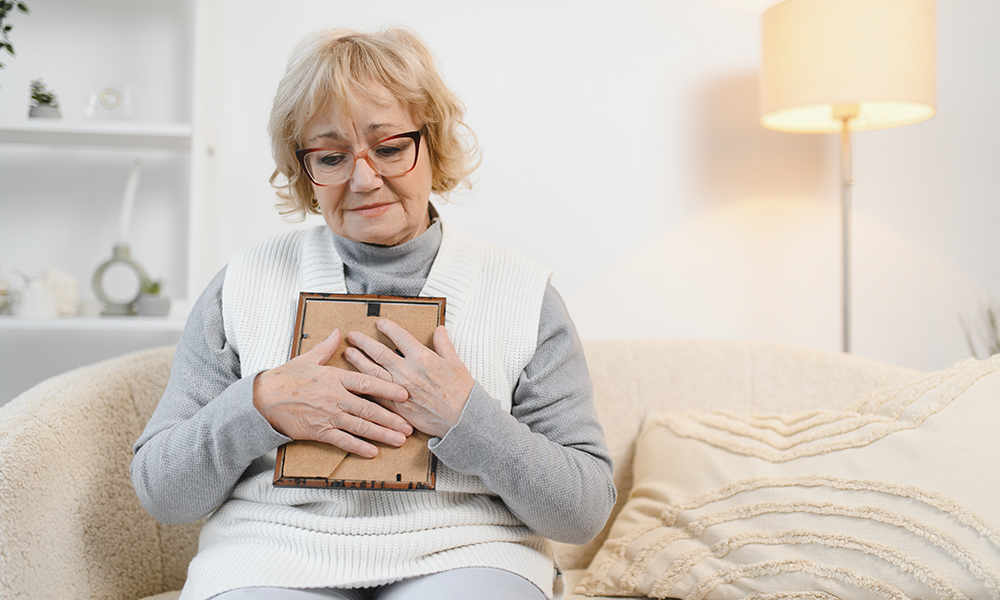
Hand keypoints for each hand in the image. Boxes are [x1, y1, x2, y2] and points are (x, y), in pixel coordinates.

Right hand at [252, 329, 412, 457]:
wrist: (262, 400)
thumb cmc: (285, 379)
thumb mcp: (307, 359)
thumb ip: (326, 347)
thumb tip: (339, 333)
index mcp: (334, 378)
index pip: (367, 383)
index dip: (387, 388)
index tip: (404, 394)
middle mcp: (334, 397)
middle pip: (369, 409)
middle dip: (392, 418)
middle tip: (409, 425)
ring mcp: (328, 416)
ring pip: (360, 427)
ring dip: (382, 434)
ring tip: (399, 439)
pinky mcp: (319, 431)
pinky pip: (343, 440)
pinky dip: (359, 447)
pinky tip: (373, 451)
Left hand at [345, 319, 474, 438]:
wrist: (461, 418)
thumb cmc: (460, 392)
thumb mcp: (455, 362)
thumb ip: (444, 344)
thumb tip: (439, 330)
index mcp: (421, 357)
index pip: (398, 336)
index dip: (387, 327)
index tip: (380, 324)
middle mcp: (407, 371)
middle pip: (379, 352)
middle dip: (363, 342)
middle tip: (353, 336)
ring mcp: (398, 389)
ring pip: (372, 371)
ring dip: (358, 361)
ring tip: (349, 353)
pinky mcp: (396, 405)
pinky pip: (376, 393)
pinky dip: (365, 385)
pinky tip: (357, 380)